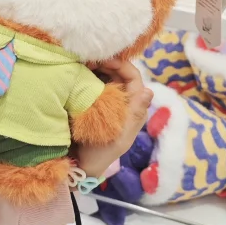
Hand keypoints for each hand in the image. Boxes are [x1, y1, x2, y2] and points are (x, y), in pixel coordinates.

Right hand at [73, 59, 152, 180]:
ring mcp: (108, 100)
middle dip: (106, 63)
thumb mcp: (120, 137)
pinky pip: (92, 83)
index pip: (133, 77)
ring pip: (105, 76)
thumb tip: (149, 91)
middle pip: (118, 73)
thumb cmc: (102, 153)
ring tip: (81, 64)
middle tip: (88, 60)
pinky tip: (76, 72)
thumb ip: (134, 114)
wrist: (80, 165)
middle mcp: (123, 100)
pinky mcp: (92, 102)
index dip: (121, 65)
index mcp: (134, 106)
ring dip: (95, 67)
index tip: (104, 61)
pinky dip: (86, 75)